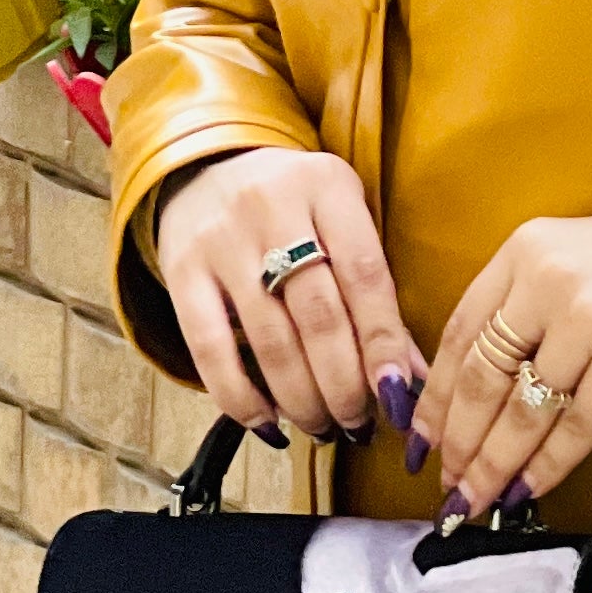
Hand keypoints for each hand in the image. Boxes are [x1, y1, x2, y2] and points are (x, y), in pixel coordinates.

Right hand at [155, 149, 423, 444]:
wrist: (206, 165)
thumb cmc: (295, 206)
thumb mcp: (343, 220)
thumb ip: (375, 292)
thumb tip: (411, 380)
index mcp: (327, 187)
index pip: (365, 276)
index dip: (383, 343)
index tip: (397, 397)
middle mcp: (272, 207)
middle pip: (318, 315)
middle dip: (343, 384)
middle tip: (358, 424)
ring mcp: (221, 240)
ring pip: (269, 339)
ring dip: (301, 398)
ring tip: (323, 428)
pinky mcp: (180, 270)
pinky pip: (209, 348)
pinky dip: (241, 398)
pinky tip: (268, 425)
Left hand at [414, 216, 591, 518]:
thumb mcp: (565, 262)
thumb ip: (516, 306)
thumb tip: (463, 394)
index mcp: (524, 251)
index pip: (459, 332)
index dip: (434, 395)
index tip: (421, 439)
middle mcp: (549, 281)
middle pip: (482, 377)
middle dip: (458, 440)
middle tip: (444, 482)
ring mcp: (590, 320)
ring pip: (521, 411)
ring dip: (492, 465)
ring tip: (473, 499)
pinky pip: (574, 428)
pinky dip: (544, 467)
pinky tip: (524, 491)